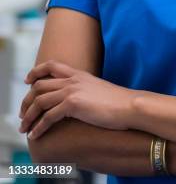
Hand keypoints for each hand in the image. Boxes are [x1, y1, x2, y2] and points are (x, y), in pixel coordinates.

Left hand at [18, 60, 136, 139]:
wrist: (129, 105)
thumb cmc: (118, 102)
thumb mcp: (97, 90)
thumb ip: (84, 90)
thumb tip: (76, 100)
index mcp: (79, 74)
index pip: (52, 65)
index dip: (36, 71)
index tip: (28, 80)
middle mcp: (73, 79)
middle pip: (39, 85)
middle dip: (26, 100)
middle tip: (23, 114)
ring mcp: (72, 90)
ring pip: (40, 101)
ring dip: (28, 116)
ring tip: (24, 127)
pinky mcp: (74, 104)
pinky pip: (48, 116)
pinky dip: (38, 127)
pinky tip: (35, 135)